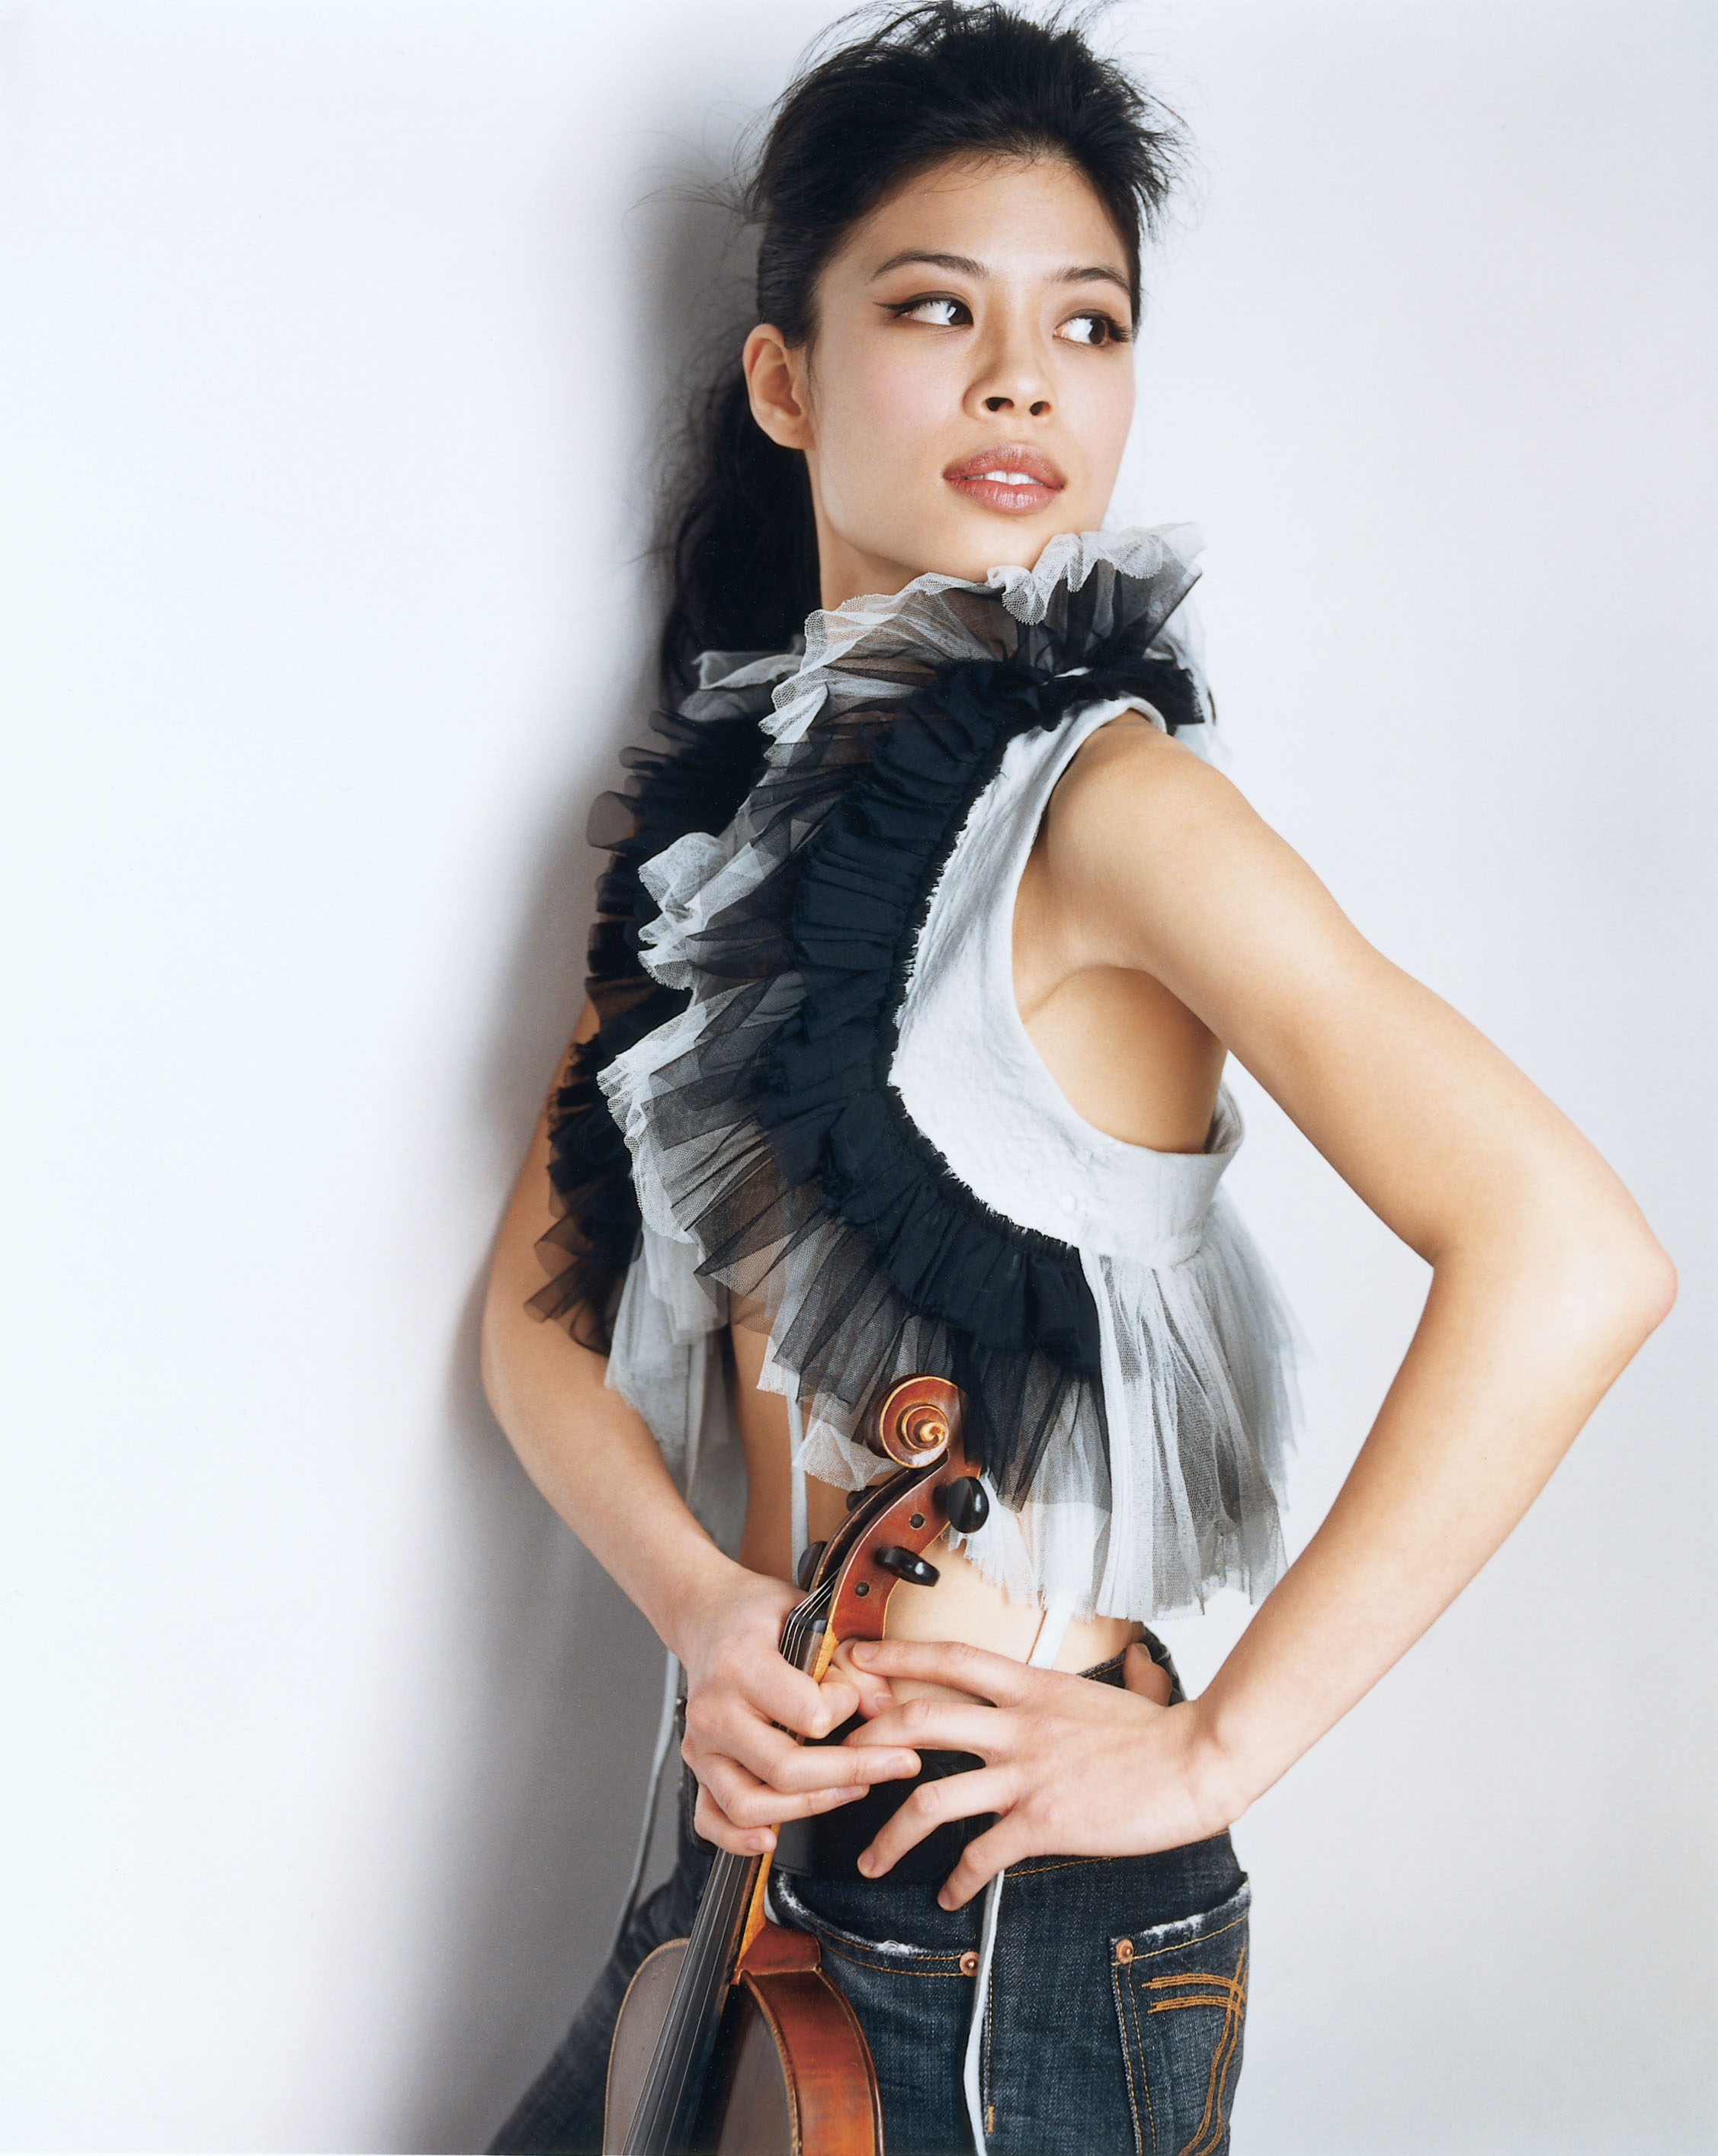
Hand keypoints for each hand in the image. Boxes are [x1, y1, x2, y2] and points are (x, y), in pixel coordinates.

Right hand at [669, 1558, 921, 1857]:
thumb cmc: (759, 1616)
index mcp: (740, 1664)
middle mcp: (714, 1709)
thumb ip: (848, 1661)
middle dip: (852, 1772)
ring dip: (810, 1807)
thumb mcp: (808, 1616)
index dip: (846, 1708)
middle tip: (897, 1763)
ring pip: (751, 1805)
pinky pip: (711, 1820)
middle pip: (785, 1770)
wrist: (708, 1615)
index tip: (855, 1694)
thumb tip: (883, 1707)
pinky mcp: (698, 1767)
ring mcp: (701, 1744)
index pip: (808, 1713)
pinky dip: (739, 1839)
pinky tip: (772, 1839)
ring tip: (853, 1789)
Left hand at [839, 1637, 1240, 1908]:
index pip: (951, 1658)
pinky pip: (981, 1855)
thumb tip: (1135, 1665)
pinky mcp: (1042, 1822)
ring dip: (891, 1832)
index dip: (898, 1654)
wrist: (1198, 1764)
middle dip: (868, 1741)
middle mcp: (1018, 1725)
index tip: (858, 1656)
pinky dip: (958, 1881)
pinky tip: (950, 1896)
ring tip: (872, 1859)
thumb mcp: (1129, 1694)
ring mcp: (1026, 1774)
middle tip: (837, 1763)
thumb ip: (1122, 1678)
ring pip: (932, 1796)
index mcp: (1032, 1687)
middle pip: (918, 1719)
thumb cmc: (1166, 1734)